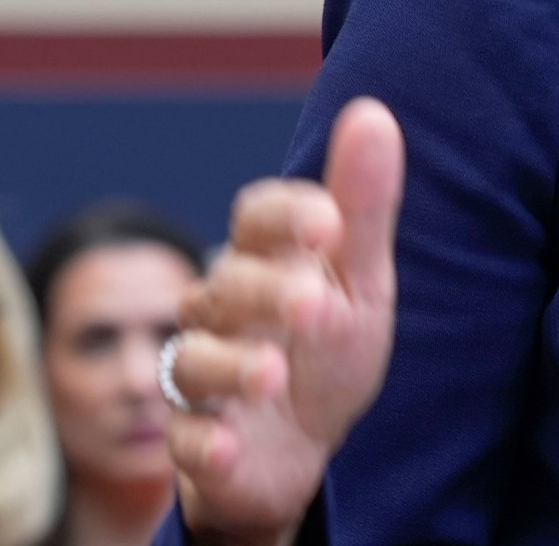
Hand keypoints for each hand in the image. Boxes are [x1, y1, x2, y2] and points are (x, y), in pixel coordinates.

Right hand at [165, 97, 402, 545]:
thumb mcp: (359, 279)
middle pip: (227, 286)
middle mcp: (222, 308)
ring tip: (272, 375)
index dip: (286, 215)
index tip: (329, 221)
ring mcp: (203, 375)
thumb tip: (373, 110)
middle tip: (315, 305)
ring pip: (194, 360)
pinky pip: (185, 438)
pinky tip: (227, 448)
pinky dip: (203, 444)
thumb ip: (364, 205)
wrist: (304, 445)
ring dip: (232, 367)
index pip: (256, 217)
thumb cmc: (328, 344)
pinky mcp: (197, 439)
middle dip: (266, 292)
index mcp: (265, 258)